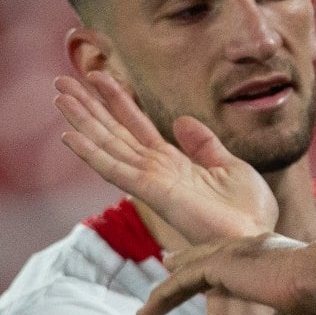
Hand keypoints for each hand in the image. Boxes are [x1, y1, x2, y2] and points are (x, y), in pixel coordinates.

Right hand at [57, 71, 276, 243]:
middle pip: (114, 132)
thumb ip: (204, 144)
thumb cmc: (248, 213)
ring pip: (108, 145)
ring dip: (82, 121)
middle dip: (88, 106)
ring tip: (59, 96)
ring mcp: (150, 181)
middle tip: (61, 82)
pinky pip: (114, 169)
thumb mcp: (230, 166)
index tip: (97, 76)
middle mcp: (155, 170)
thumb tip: (182, 121)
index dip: (116, 100)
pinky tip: (68, 135)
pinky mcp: (151, 192)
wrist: (256, 239)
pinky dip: (90, 153)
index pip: (136, 125)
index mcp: (172, 163)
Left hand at [139, 234, 311, 314]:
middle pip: (210, 254)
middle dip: (188, 261)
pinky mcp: (221, 264)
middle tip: (169, 263)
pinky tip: (147, 313)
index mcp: (275, 254)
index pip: (241, 258)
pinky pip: (181, 282)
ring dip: (168, 289)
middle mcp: (252, 246)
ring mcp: (235, 252)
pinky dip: (163, 297)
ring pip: (190, 269)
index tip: (208, 279)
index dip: (223, 267)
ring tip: (148, 307)